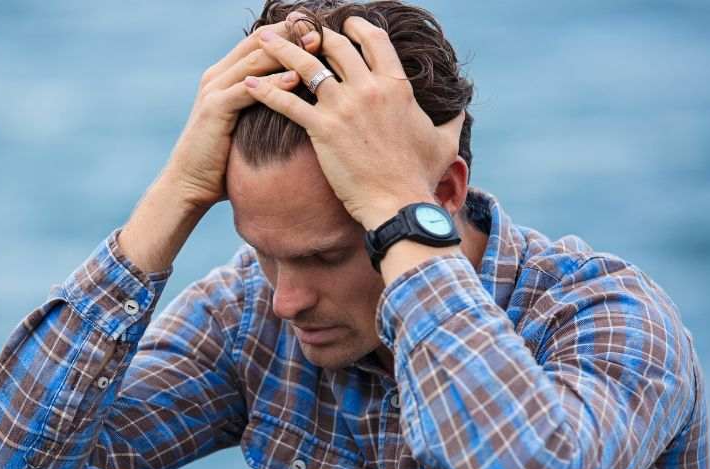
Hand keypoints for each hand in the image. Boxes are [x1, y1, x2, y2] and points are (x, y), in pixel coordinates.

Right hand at [164, 21, 319, 211]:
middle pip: (258, 42)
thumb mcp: (245, 128)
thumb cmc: (222, 162)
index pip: (259, 42)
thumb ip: (263, 109)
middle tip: (320, 28)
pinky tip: (296, 78)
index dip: (288, 32)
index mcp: (225, 76)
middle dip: (290, 34)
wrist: (189, 184)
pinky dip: (273, 82)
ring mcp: (214, 90)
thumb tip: (297, 107)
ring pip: (254, 60)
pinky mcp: (214, 108)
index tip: (318, 29)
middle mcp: (217, 76)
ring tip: (315, 46)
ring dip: (287, 52)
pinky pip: (248, 90)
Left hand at [245, 17, 464, 228]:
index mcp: (396, 85)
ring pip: (306, 66)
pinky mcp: (322, 129)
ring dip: (281, 49)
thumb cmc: (420, 177)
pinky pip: (287, 102)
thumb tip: (461, 110)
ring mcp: (344, 107)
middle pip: (336, 46)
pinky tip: (248, 85)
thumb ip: (452, 120)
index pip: (373, 40)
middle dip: (314, 33)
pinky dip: (265, 91)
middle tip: (297, 29)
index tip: (342, 24)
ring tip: (262, 40)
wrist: (399, 204)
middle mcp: (369, 88)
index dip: (355, 27)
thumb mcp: (444, 142)